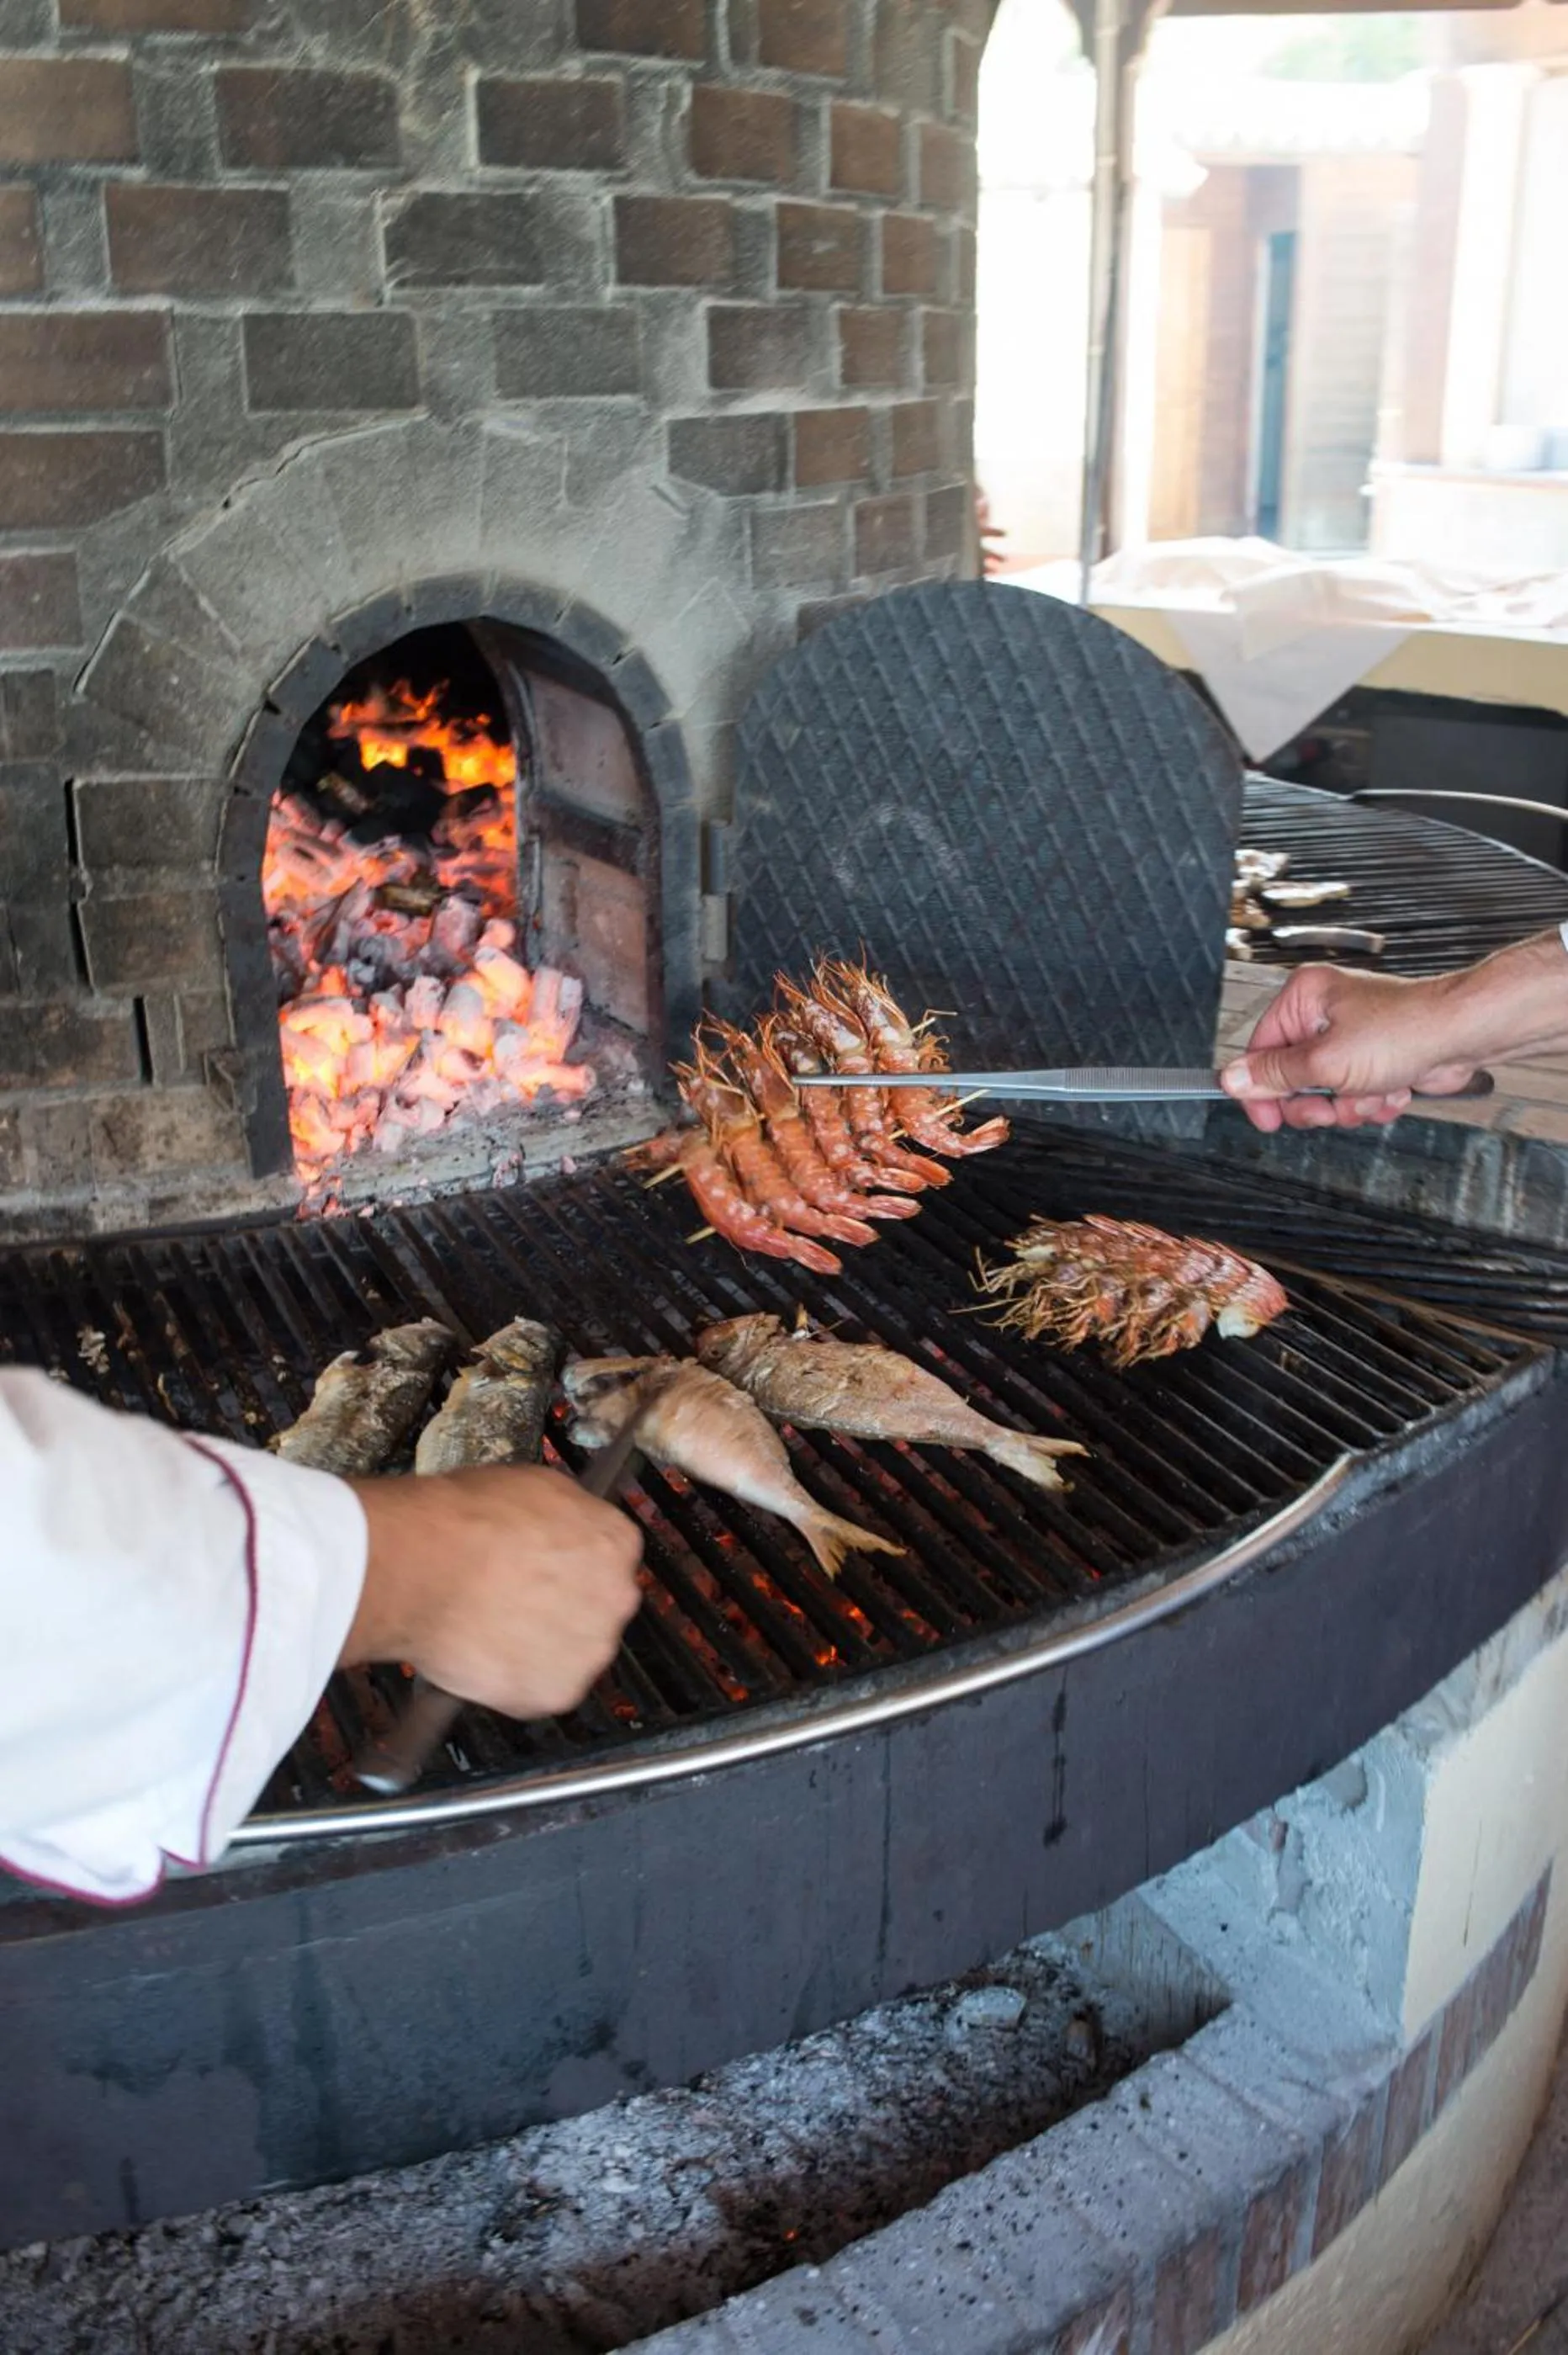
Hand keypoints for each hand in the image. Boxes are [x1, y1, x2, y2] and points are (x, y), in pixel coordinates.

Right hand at [341, 1464, 641, 1717]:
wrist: (423, 1566)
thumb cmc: (467, 1520)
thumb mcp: (534, 1485)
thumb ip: (567, 1516)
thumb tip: (559, 1531)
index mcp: (616, 1543)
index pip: (608, 1560)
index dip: (569, 1566)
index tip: (543, 1570)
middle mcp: (617, 1598)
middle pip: (596, 1609)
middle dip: (561, 1607)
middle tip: (515, 1601)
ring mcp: (590, 1650)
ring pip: (570, 1653)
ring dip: (540, 1647)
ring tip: (492, 1630)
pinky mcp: (557, 1692)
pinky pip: (538, 1690)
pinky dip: (513, 1681)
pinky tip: (484, 1656)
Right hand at [1220, 965, 1477, 1132]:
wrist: (1462, 1036)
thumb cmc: (1407, 1030)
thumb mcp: (1326, 1062)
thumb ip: (1275, 1075)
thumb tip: (1232, 1079)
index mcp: (1304, 998)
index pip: (1259, 1050)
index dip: (1261, 1091)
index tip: (1267, 1119)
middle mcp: (1323, 1012)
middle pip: (1291, 1077)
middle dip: (1316, 1102)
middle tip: (1331, 1108)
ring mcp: (1349, 1035)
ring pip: (1324, 1092)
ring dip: (1348, 1104)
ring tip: (1371, 1093)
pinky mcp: (1372, 1057)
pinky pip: (1352, 1093)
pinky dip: (1370, 1100)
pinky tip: (1390, 1091)